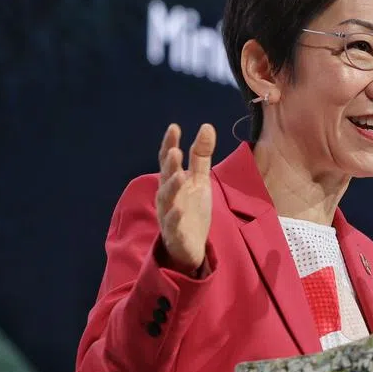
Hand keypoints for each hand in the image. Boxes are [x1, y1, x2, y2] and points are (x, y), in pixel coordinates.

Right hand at [156, 123, 216, 274]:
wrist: (191, 245)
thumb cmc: (192, 209)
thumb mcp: (200, 180)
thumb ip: (201, 155)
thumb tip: (206, 126)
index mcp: (173, 181)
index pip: (168, 160)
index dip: (169, 144)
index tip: (174, 127)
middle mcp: (168, 196)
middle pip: (166, 177)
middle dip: (169, 165)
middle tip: (174, 151)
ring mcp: (169, 214)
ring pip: (167, 200)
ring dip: (172, 187)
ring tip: (179, 176)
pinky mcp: (175, 234)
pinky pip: (173, 225)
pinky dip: (175, 217)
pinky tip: (180, 209)